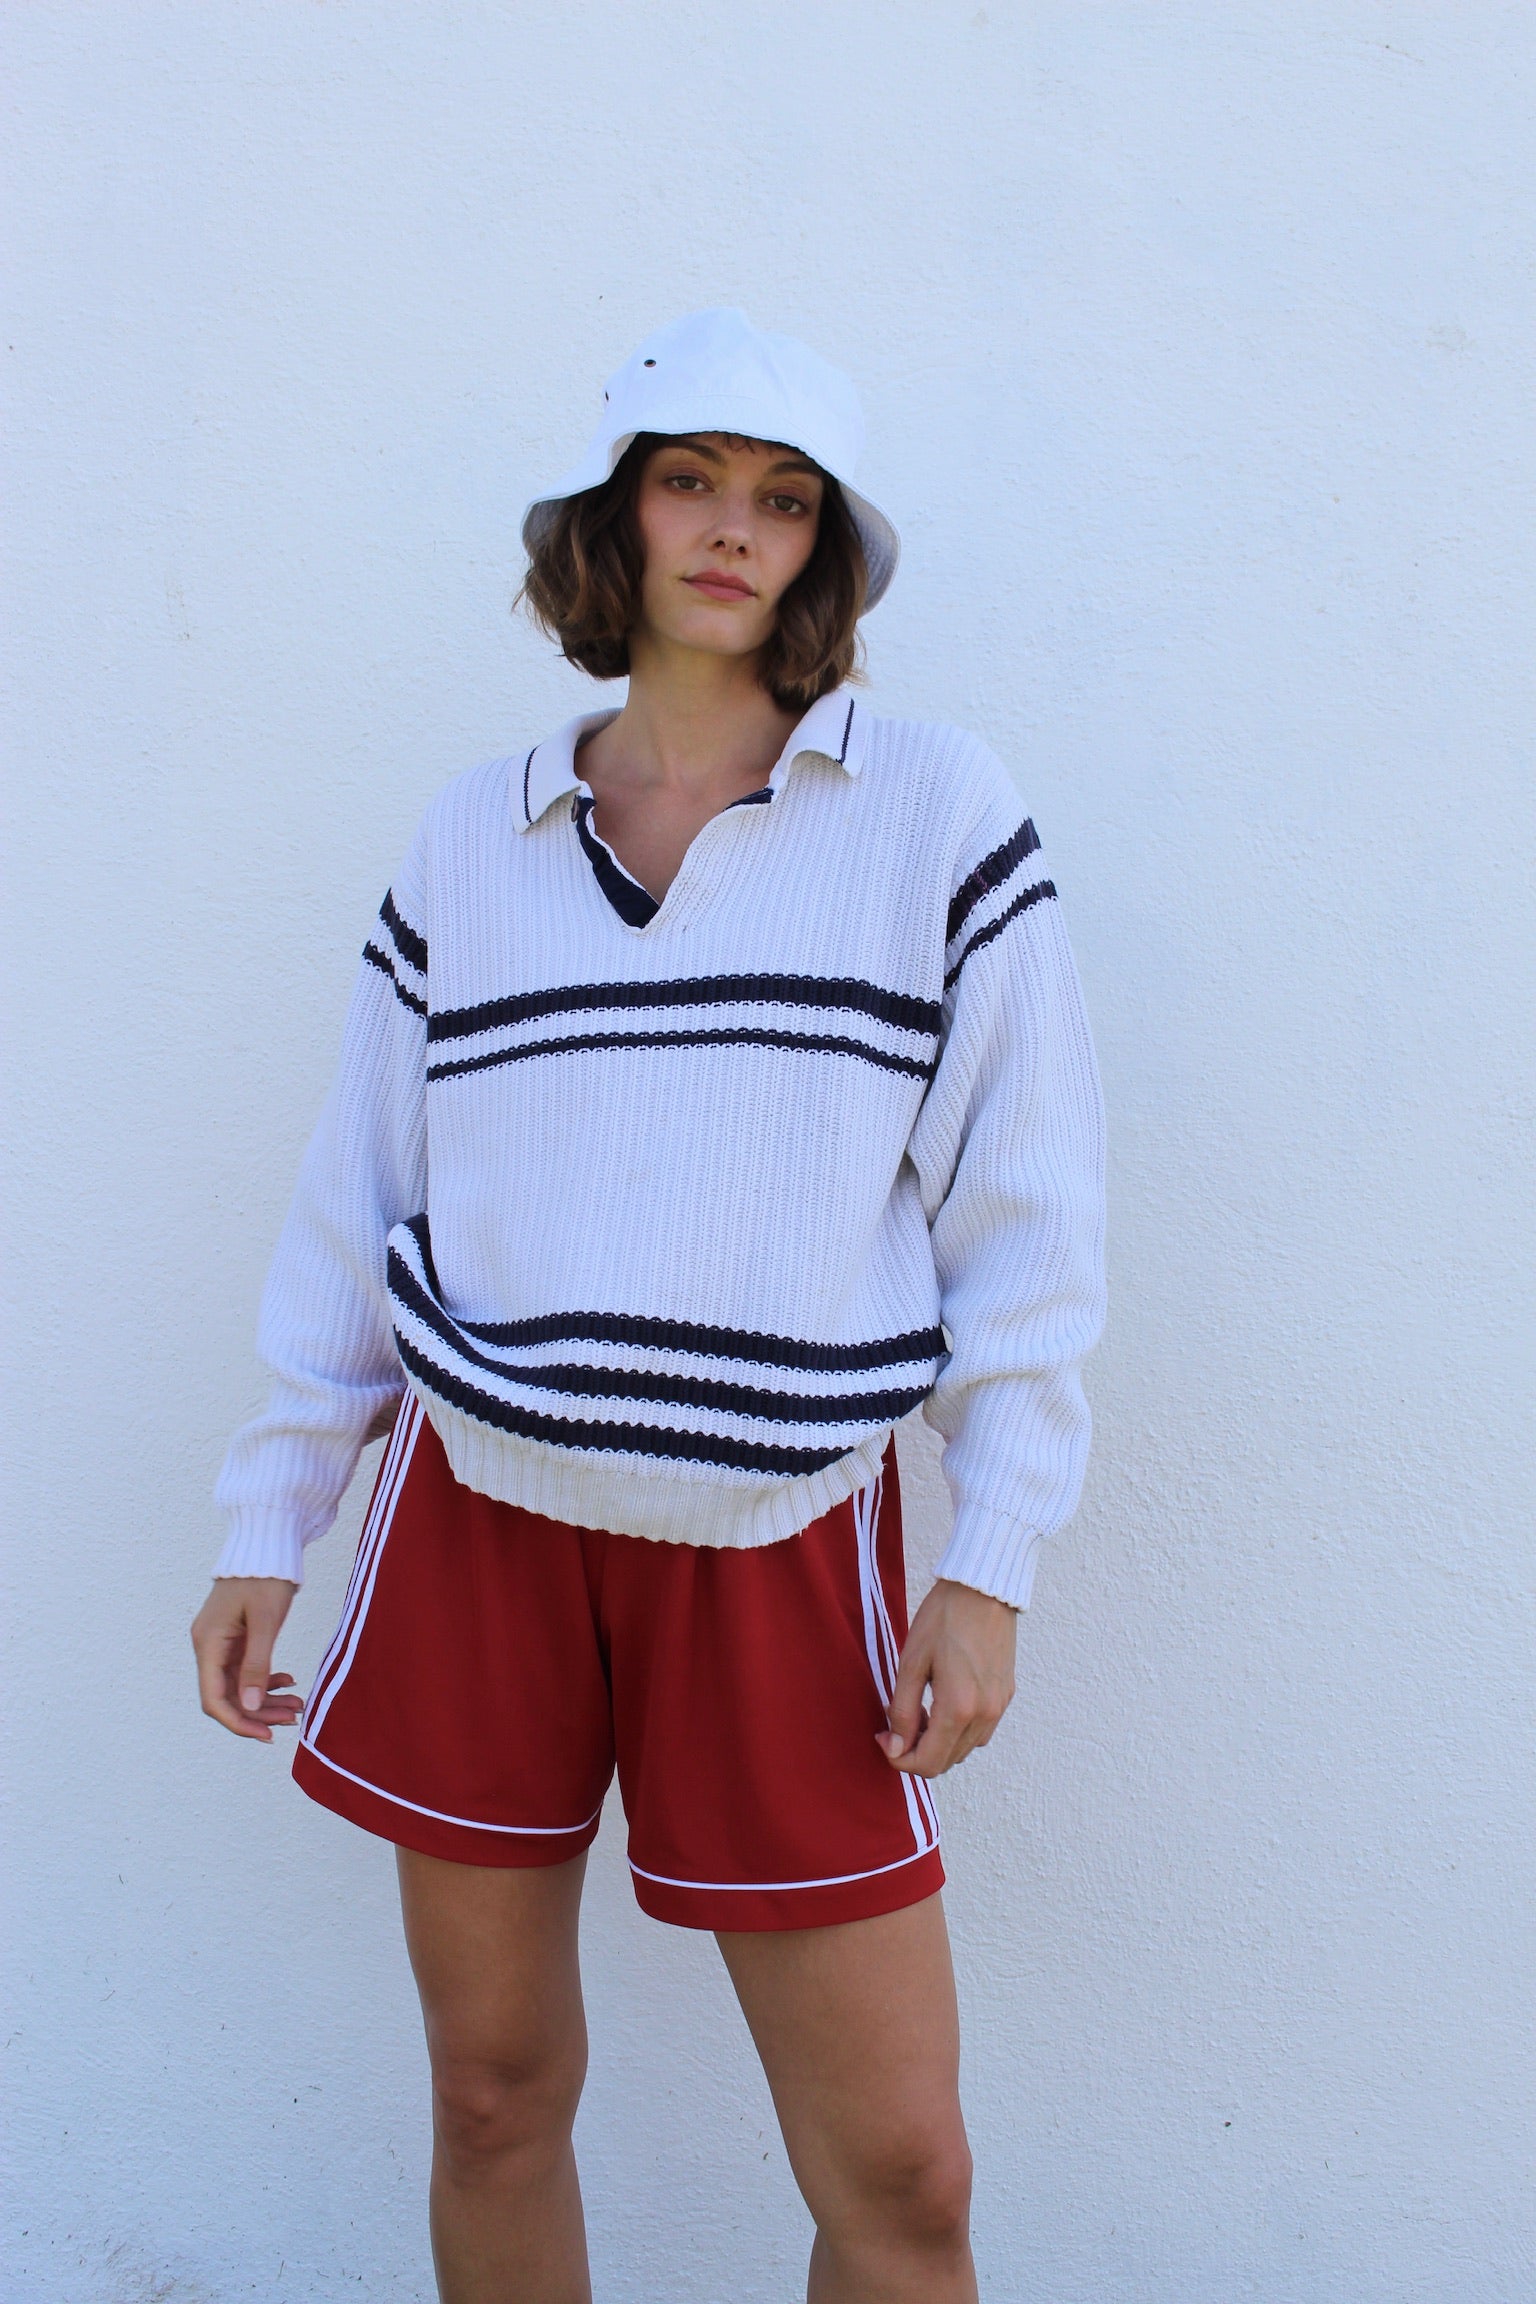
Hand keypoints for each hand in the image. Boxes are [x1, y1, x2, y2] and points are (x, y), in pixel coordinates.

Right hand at [191, 1577, 302, 1740]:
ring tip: (297, 1704)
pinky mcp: (235, 1638)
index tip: (267, 1735)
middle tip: (293, 1719)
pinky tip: (289, 1681)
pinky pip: (246, 1670)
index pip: (213, 1699)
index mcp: (208, 1643)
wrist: (267, 1544)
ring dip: (266, 1699)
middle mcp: (208, 1646)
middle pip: (227, 1696)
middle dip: (259, 1713)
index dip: (238, 1722)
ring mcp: (220, 1642)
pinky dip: (266, 1680)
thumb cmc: (265, 1577)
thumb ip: (257, 1665)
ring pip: (239, 1685)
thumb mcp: (265, 1622)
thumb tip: (251, 1707)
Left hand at [877, 1578, 1017, 1778]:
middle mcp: (984, 1716)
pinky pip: (980, 1732)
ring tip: (918, 1710)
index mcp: (958, 1709)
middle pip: (946, 1762)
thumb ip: (901, 1710)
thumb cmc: (944, 1618)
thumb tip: (896, 1746)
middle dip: (915, 1751)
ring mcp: (999, 1707)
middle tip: (895, 1723)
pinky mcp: (1006, 1696)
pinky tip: (941, 1704)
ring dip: (937, 1742)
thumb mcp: (911, 1662)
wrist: (983, 1589)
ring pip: (964, 1750)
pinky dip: (957, 1731)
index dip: (899, 1759)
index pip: (928, 1764)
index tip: (883, 1738)